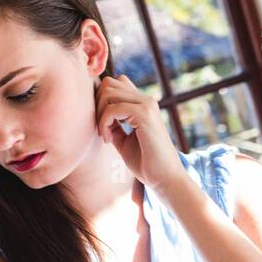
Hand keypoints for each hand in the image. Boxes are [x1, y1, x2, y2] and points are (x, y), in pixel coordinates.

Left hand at [95, 74, 185, 188]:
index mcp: (143, 104)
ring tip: (106, 136)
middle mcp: (146, 100)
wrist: (165, 178)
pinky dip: (104, 123)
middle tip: (102, 130)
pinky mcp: (145, 115)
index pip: (115, 83)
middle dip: (98, 105)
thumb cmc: (145, 162)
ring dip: (100, 115)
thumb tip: (96, 111)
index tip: (104, 125)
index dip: (102, 101)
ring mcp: (147, 105)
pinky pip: (113, 109)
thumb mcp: (123, 139)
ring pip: (108, 92)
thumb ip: (112, 123)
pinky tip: (108, 140)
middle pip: (108, 83)